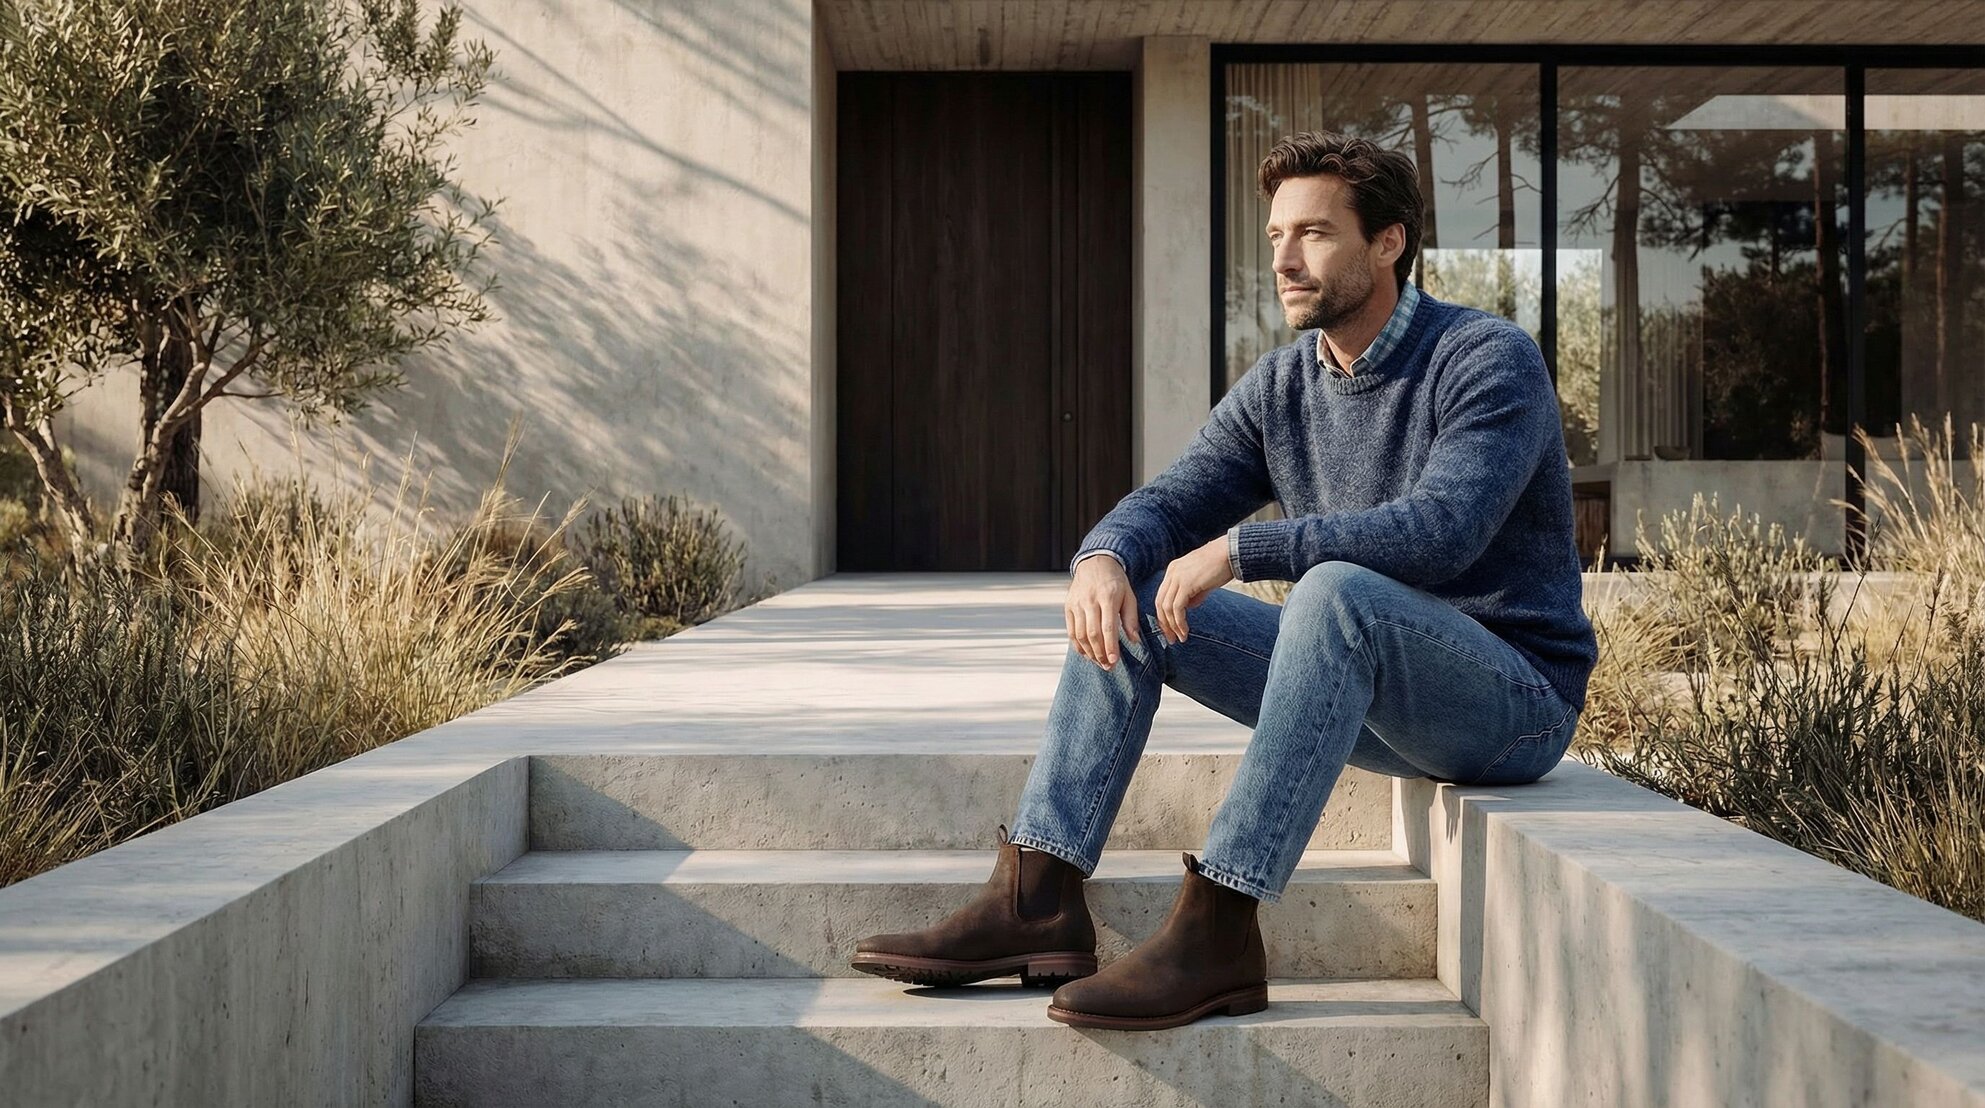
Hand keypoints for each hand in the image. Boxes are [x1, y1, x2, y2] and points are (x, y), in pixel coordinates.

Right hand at [1066, 554, 1138, 669]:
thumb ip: (1131, 618)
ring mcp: (1076, 604)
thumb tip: (1135, 641)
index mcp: (1107, 597)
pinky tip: (1087, 654)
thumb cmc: (1116, 582)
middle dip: (1100, 653)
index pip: (1108, 627)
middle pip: (1092, 633)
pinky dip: (1077, 645)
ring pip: (1080, 635)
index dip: (1110, 646)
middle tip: (1109, 667)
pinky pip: (1071, 631)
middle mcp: (1090, 601)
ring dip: (1089, 652)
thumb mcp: (1129, 596)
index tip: (1114, 661)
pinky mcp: (1068, 607)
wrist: (1095, 563)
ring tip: (1099, 663)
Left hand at [1155, 536, 1233, 644]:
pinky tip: (1185, 630)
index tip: (1170, 630)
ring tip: (1180, 638)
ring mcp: (1177, 577)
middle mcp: (1172, 572)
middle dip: (1164, 624)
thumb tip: (1187, 608)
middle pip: (1160, 602)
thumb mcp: (1202, 582)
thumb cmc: (1221, 566)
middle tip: (1171, 639)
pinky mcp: (1186, 583)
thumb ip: (1193, 594)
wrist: (1231, 552)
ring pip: (1167, 607)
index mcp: (1173, 570)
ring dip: (1172, 625)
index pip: (1162, 596)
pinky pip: (1177, 607)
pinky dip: (1179, 622)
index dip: (1164, 615)